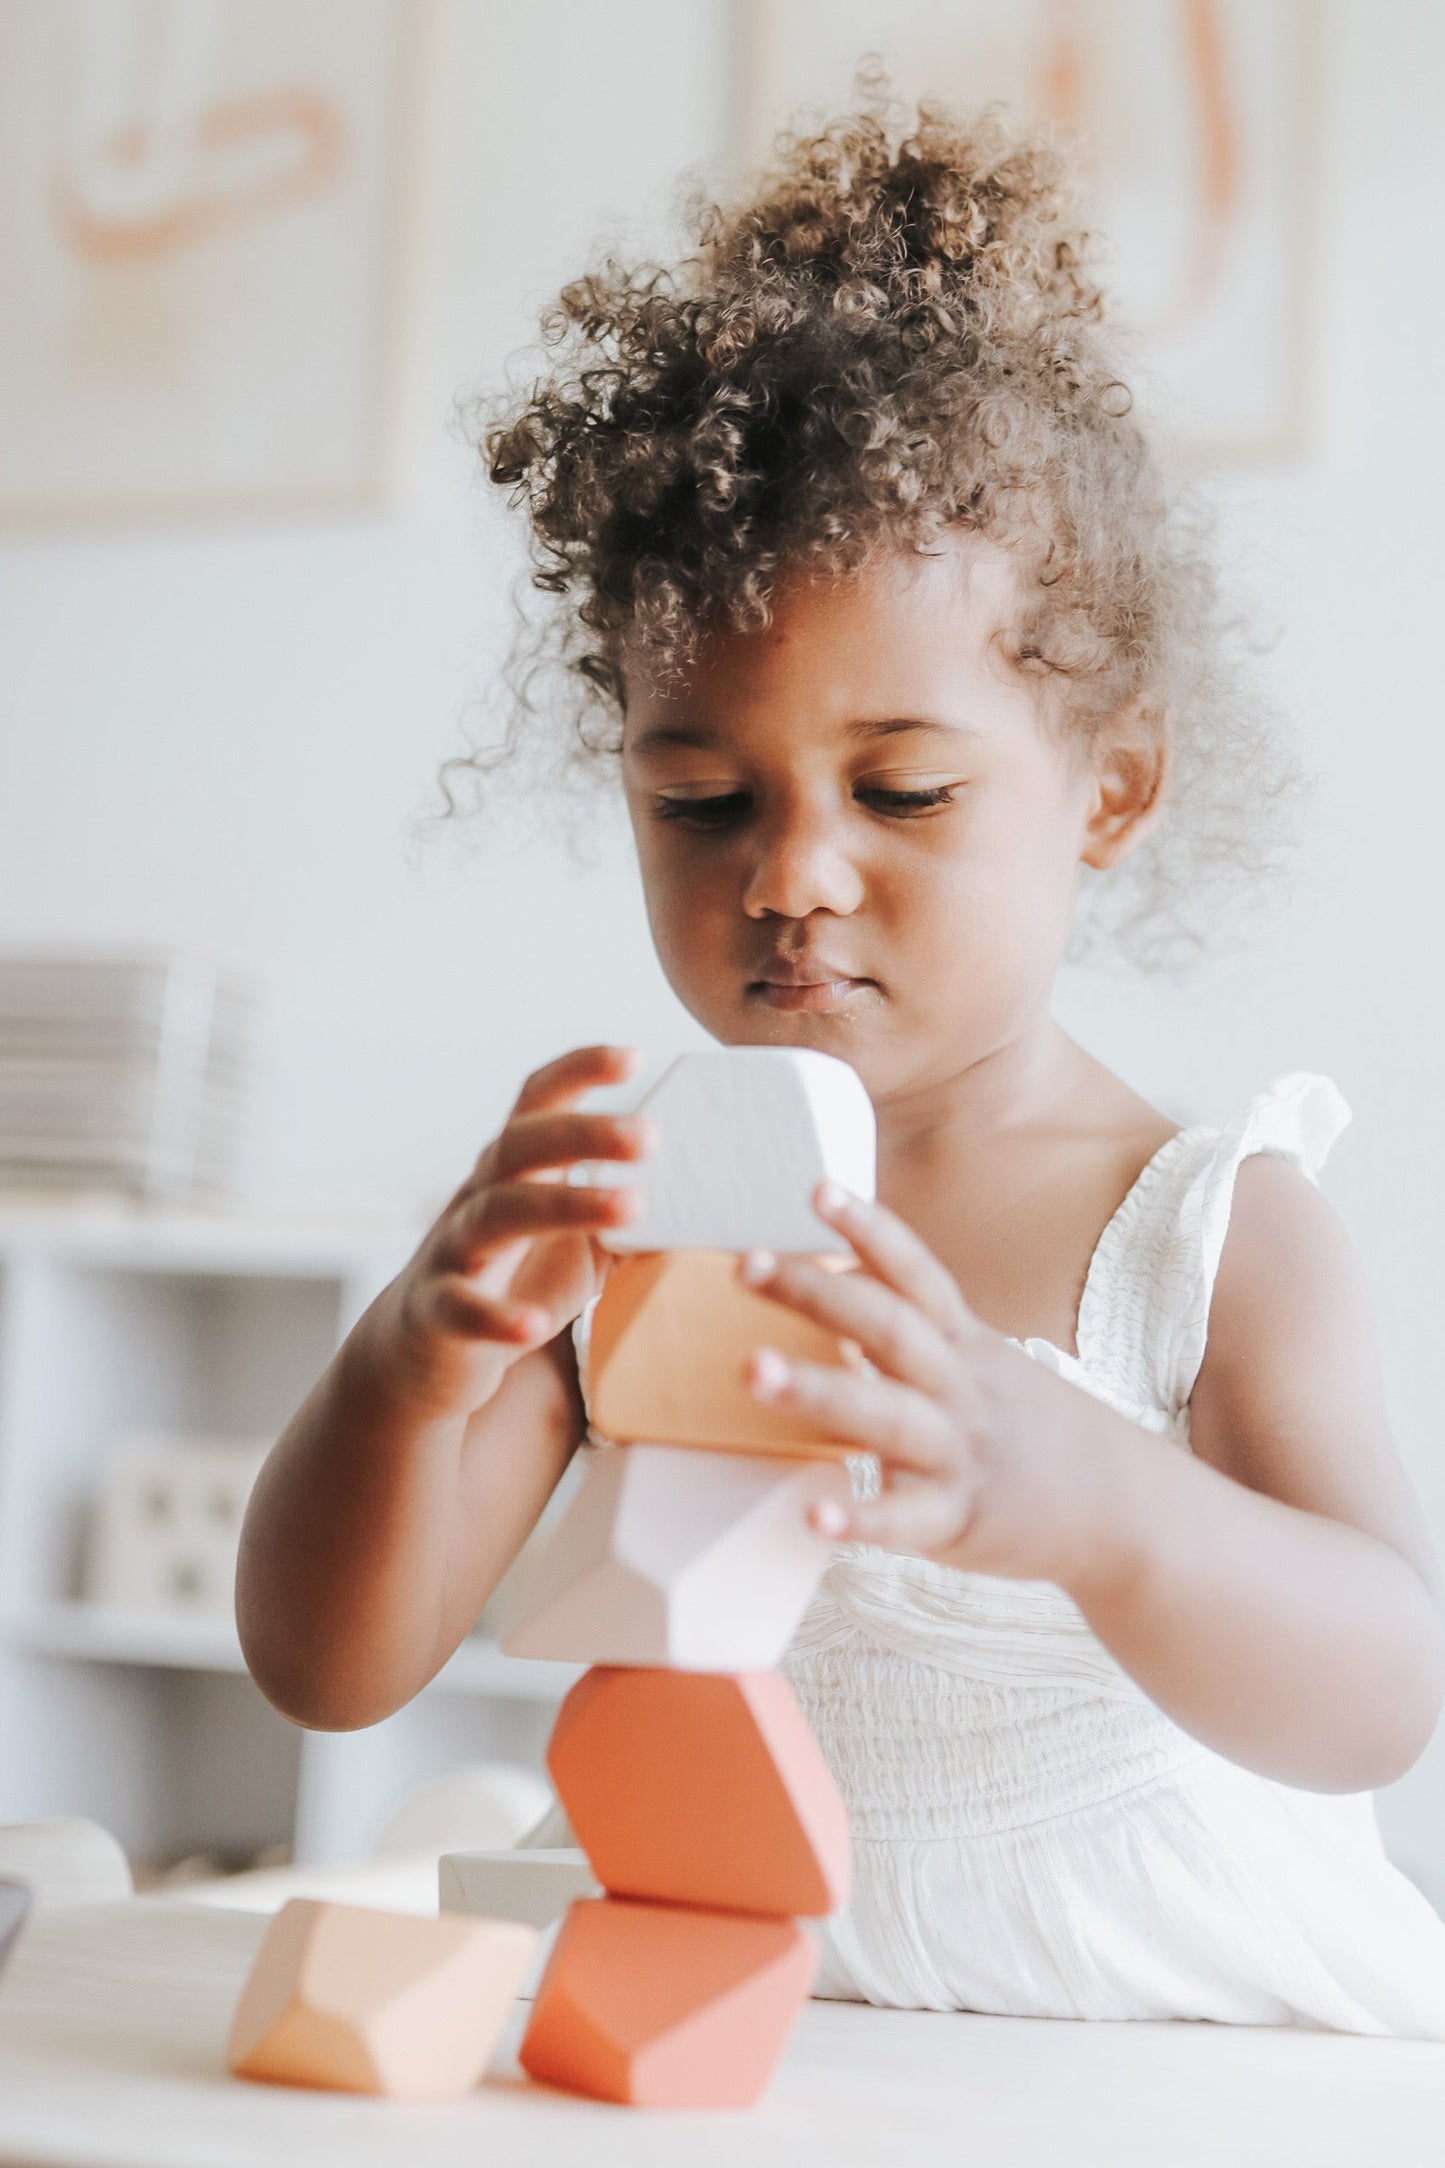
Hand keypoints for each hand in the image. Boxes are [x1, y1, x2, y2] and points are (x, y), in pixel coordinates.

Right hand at [377, 1045, 652, 1423]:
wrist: (424, 1354)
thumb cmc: (516, 1282)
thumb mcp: (578, 1241)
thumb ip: (627, 1213)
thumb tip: (711, 1195)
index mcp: (514, 1169)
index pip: (538, 1101)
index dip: (578, 1071)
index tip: (634, 1056)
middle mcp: (479, 1195)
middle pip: (521, 1145)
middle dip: (584, 1133)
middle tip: (651, 1136)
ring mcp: (454, 1250)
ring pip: (498, 1213)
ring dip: (565, 1206)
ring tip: (631, 1206)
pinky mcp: (436, 1311)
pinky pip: (462, 1307)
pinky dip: (496, 1316)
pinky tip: (534, 1325)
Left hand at [739, 1182, 1105, 1585]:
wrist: (1126, 1510)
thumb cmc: (1036, 1433)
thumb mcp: (987, 1363)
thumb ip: (918, 1328)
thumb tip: (838, 1279)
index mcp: (966, 1344)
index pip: (916, 1273)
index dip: (870, 1228)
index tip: (818, 1189)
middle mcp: (962, 1387)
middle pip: (889, 1326)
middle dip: (817, 1292)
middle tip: (746, 1264)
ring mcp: (963, 1452)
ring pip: (888, 1413)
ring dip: (818, 1390)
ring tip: (751, 1370)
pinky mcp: (962, 1519)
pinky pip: (908, 1518)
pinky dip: (862, 1518)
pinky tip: (814, 1517)